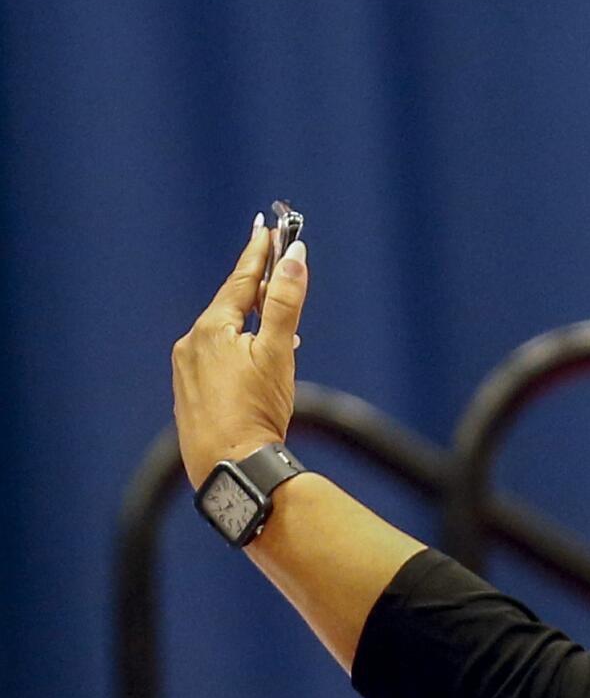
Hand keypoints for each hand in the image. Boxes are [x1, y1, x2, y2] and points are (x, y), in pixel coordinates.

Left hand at [171, 218, 308, 487]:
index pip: (240, 280)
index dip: (257, 254)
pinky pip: (214, 358)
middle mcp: (192, 344)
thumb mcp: (279, 352)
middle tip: (271, 264)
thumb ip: (286, 303)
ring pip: (222, 334)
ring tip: (274, 320)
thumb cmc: (257, 411)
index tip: (266, 228)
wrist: (231, 469)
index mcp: (211, 328)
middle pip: (230, 305)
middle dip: (254, 288)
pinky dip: (236, 349)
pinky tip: (252, 363)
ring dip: (249, 323)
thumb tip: (295, 258)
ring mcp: (186, 371)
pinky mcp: (189, 395)